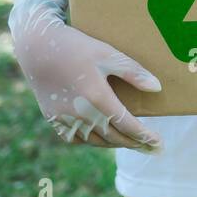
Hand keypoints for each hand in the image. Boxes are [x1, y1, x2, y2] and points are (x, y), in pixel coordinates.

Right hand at [9, 0, 164, 151]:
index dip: (144, 136)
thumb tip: (157, 88)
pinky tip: (103, 138)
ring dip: (116, 144)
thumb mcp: (108, 54)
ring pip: (96, 141)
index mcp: (97, 97)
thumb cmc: (77, 47)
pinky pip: (76, 138)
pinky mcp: (53, 119)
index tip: (159, 143)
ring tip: (133, 144)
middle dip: (136, 144)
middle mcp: (81, 113)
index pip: (127, 125)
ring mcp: (65, 118)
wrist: (37, 48)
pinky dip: (93, 141)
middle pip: (114, 137)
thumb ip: (134, 72)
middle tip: (153, 149)